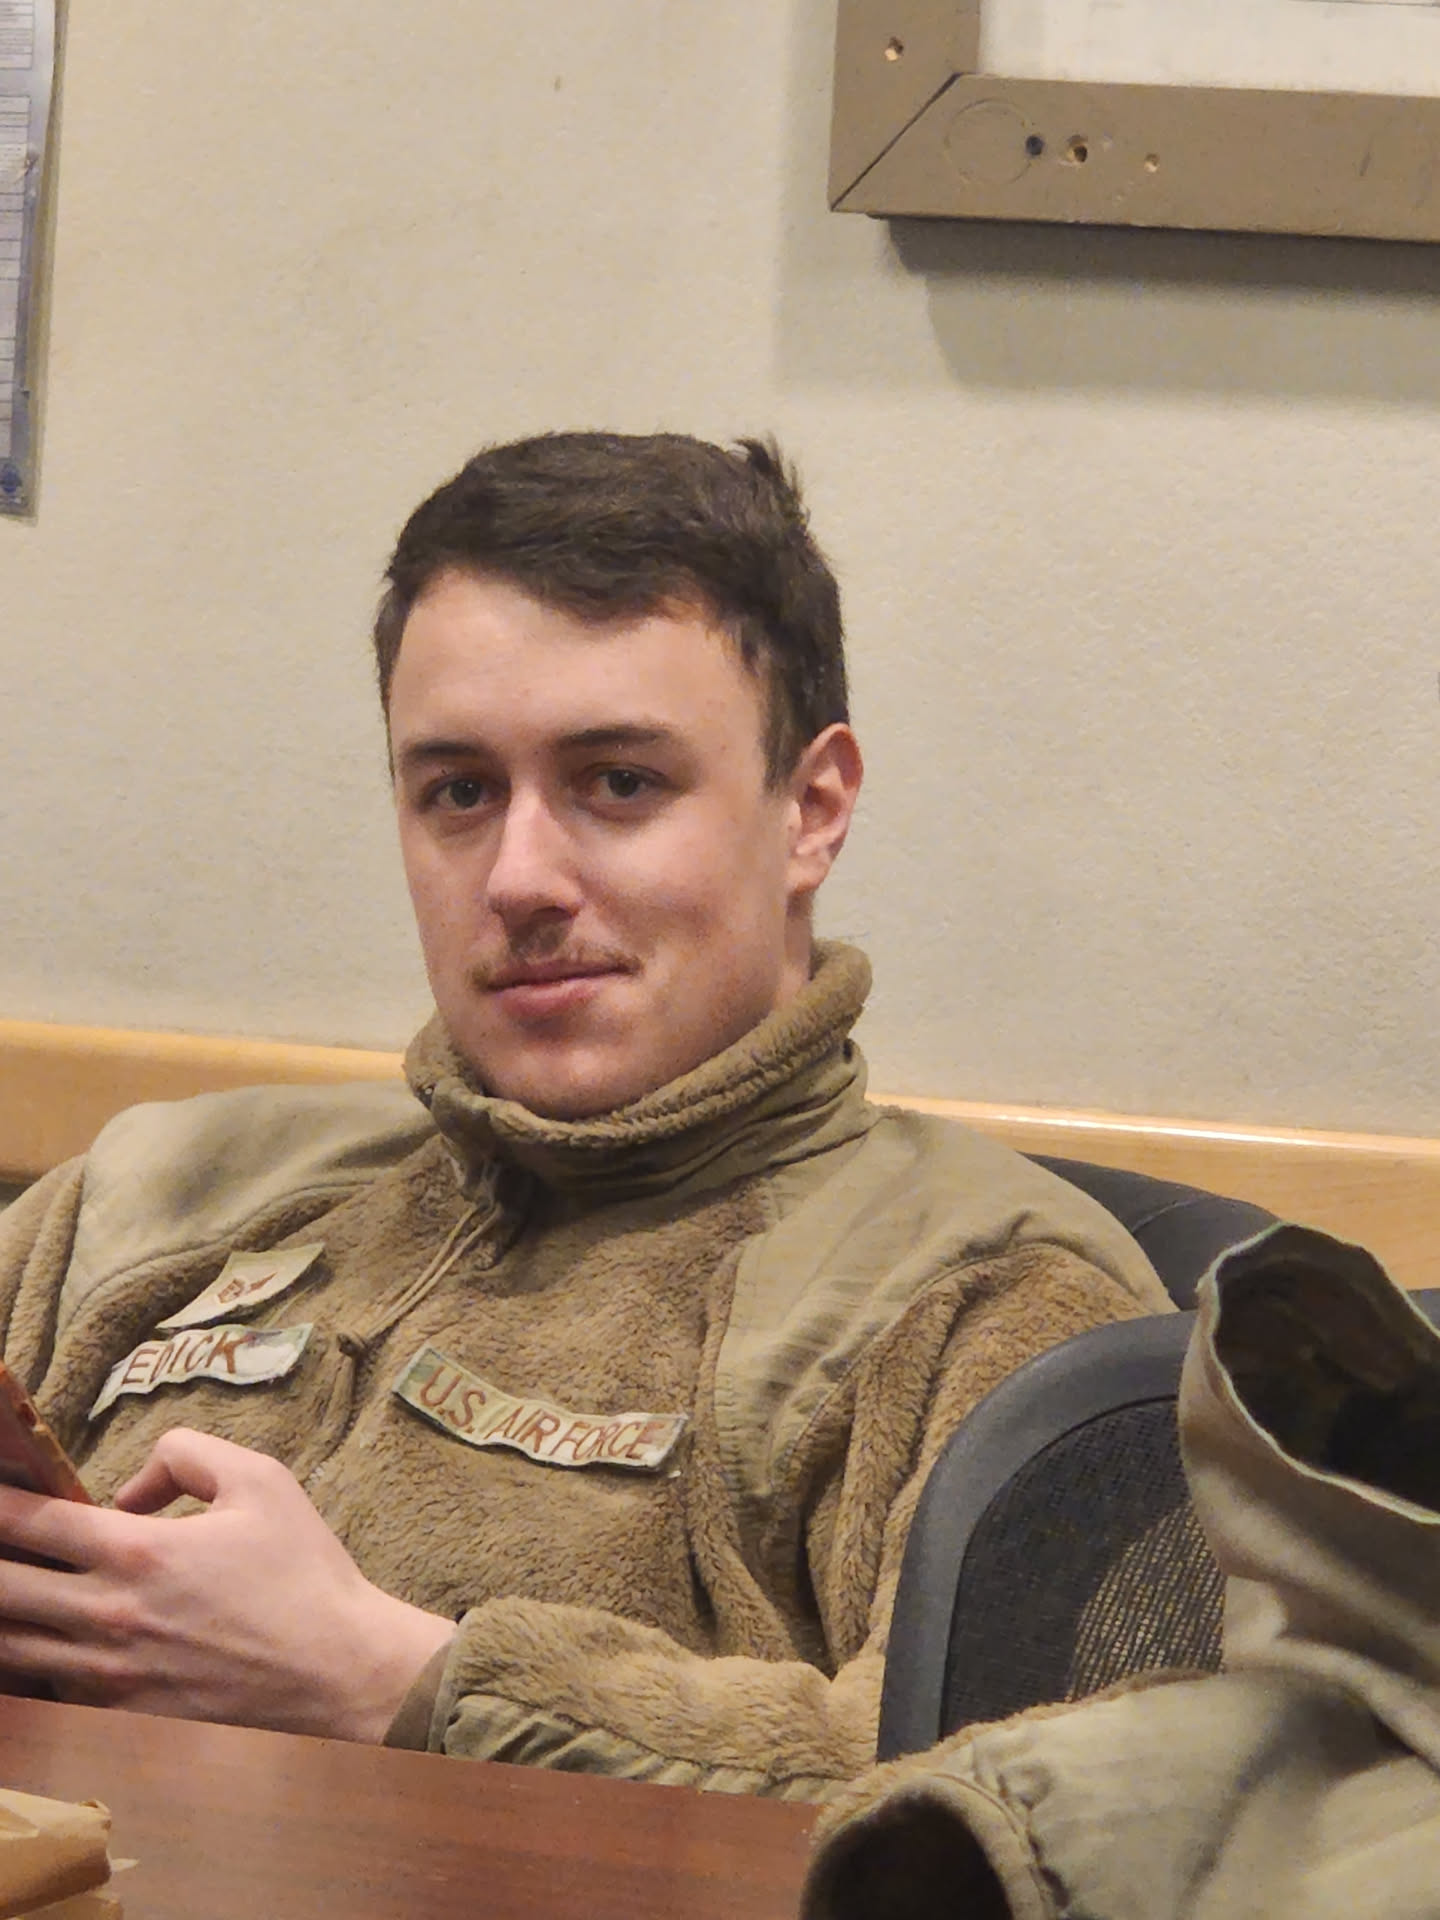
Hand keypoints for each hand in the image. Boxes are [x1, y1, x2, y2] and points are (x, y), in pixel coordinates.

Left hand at [0, 1429, 454, 1741]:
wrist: (338, 1670)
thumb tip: (128, 1490)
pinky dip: (22, 1662)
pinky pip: (44, 1687)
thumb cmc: (303, 1572)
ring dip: (0, 1612)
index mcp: (141, 1551)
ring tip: (8, 1584)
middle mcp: (110, 1614)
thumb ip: (186, 1455)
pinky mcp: (121, 1711)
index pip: (31, 1524)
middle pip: (2, 1590)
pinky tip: (27, 1640)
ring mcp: (110, 1673)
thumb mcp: (261, 1479)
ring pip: (11, 1646)